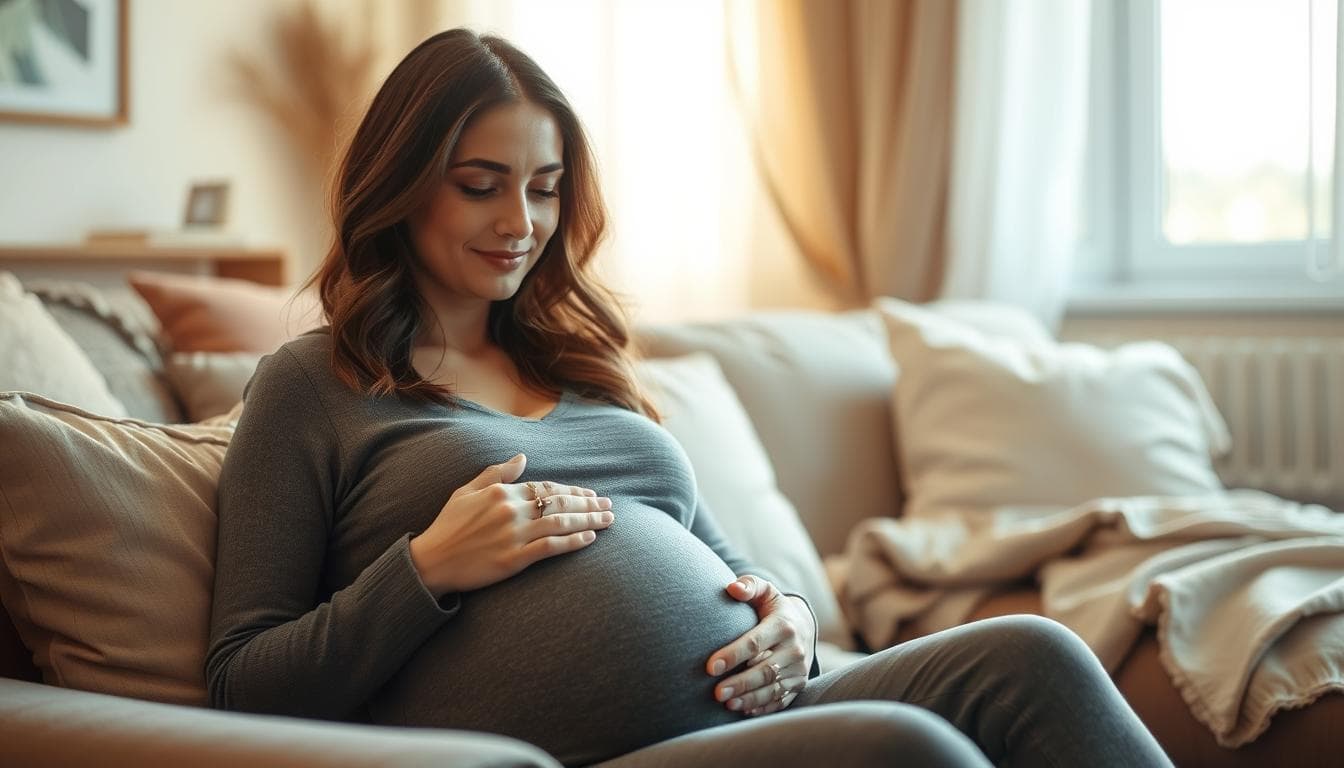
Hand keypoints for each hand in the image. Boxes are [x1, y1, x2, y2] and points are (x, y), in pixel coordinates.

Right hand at [408, 453, 613, 596]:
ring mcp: (514, 535)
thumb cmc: (448, 526)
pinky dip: (573, 541)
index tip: (590, 493)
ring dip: (588, 520)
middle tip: (609, 506)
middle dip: (588, 503)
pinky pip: (551, 547)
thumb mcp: (467, 491)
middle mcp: (511, 511)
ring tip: (608, 520)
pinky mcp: (514, 559)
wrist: (431, 562)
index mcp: (502, 492)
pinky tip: (589, 539)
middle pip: (560, 502)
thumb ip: (497, 473)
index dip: (572, 490)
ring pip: (561, 523)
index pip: (546, 487)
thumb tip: (522, 456)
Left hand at [706, 575, 815, 716]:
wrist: (804, 625)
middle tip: (717, 693)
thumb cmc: (773, 608)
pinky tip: (744, 710)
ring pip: (773, 688)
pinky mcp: (799, 684)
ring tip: (728, 704)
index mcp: (783, 625)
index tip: (710, 667)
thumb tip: (732, 588)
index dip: (732, 655)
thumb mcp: (765, 591)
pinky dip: (763, 708)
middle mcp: (795, 648)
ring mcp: (799, 669)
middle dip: (740, 683)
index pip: (755, 643)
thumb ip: (749, 585)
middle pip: (765, 670)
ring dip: (750, 699)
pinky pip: (781, 699)